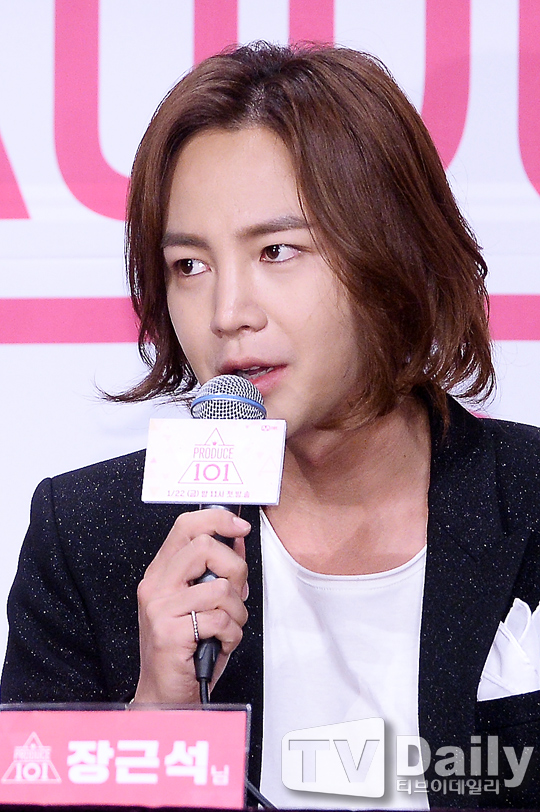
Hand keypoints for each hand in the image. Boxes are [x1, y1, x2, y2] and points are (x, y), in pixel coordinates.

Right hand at [133, 508, 249, 703]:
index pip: (186, 526)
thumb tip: (237, 538)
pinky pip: (220, 620)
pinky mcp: (170, 633)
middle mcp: (156, 586)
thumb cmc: (186, 650)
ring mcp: (160, 609)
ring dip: (237, 613)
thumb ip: (217, 569)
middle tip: (234, 596)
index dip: (218, 519)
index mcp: (162, 573)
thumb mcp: (202, 603)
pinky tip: (220, 644)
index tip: (241, 527)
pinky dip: (232, 635)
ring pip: (221, 588)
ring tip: (226, 628)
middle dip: (235, 570)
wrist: (165, 696)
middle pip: (205, 547)